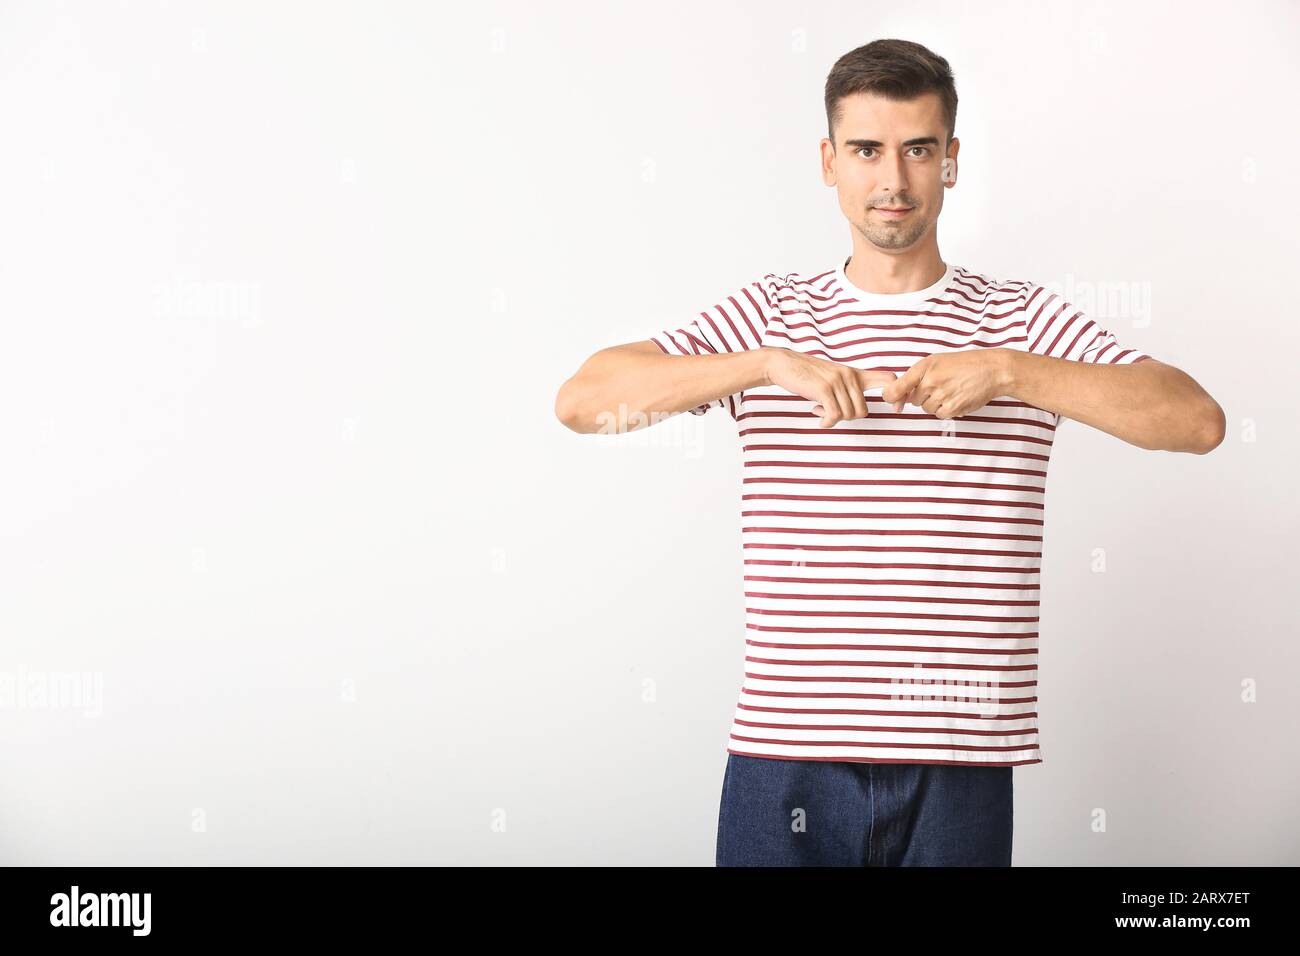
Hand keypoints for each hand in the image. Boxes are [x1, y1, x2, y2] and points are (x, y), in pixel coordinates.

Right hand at [762, 347, 899, 427]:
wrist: (783, 364)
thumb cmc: (807, 375)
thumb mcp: (833, 377)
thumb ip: (848, 389)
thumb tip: (858, 410)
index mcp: (855, 373)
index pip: (888, 379)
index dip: (898, 395)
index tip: (897, 409)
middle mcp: (849, 375)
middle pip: (862, 411)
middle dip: (847, 418)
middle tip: (830, 412)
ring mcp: (837, 381)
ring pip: (848, 414)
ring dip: (832, 419)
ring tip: (819, 410)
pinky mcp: (824, 388)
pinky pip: (834, 415)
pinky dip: (825, 421)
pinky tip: (816, 414)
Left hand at [880, 349, 1014, 418]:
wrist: (991, 370)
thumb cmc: (963, 364)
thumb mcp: (937, 362)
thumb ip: (917, 377)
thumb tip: (899, 397)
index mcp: (924, 368)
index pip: (896, 389)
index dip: (891, 397)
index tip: (892, 400)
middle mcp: (930, 381)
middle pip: (913, 401)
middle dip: (923, 396)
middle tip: (940, 385)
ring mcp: (941, 395)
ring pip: (927, 409)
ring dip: (936, 403)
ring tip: (951, 390)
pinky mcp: (953, 407)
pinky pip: (940, 415)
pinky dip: (947, 409)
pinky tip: (957, 397)